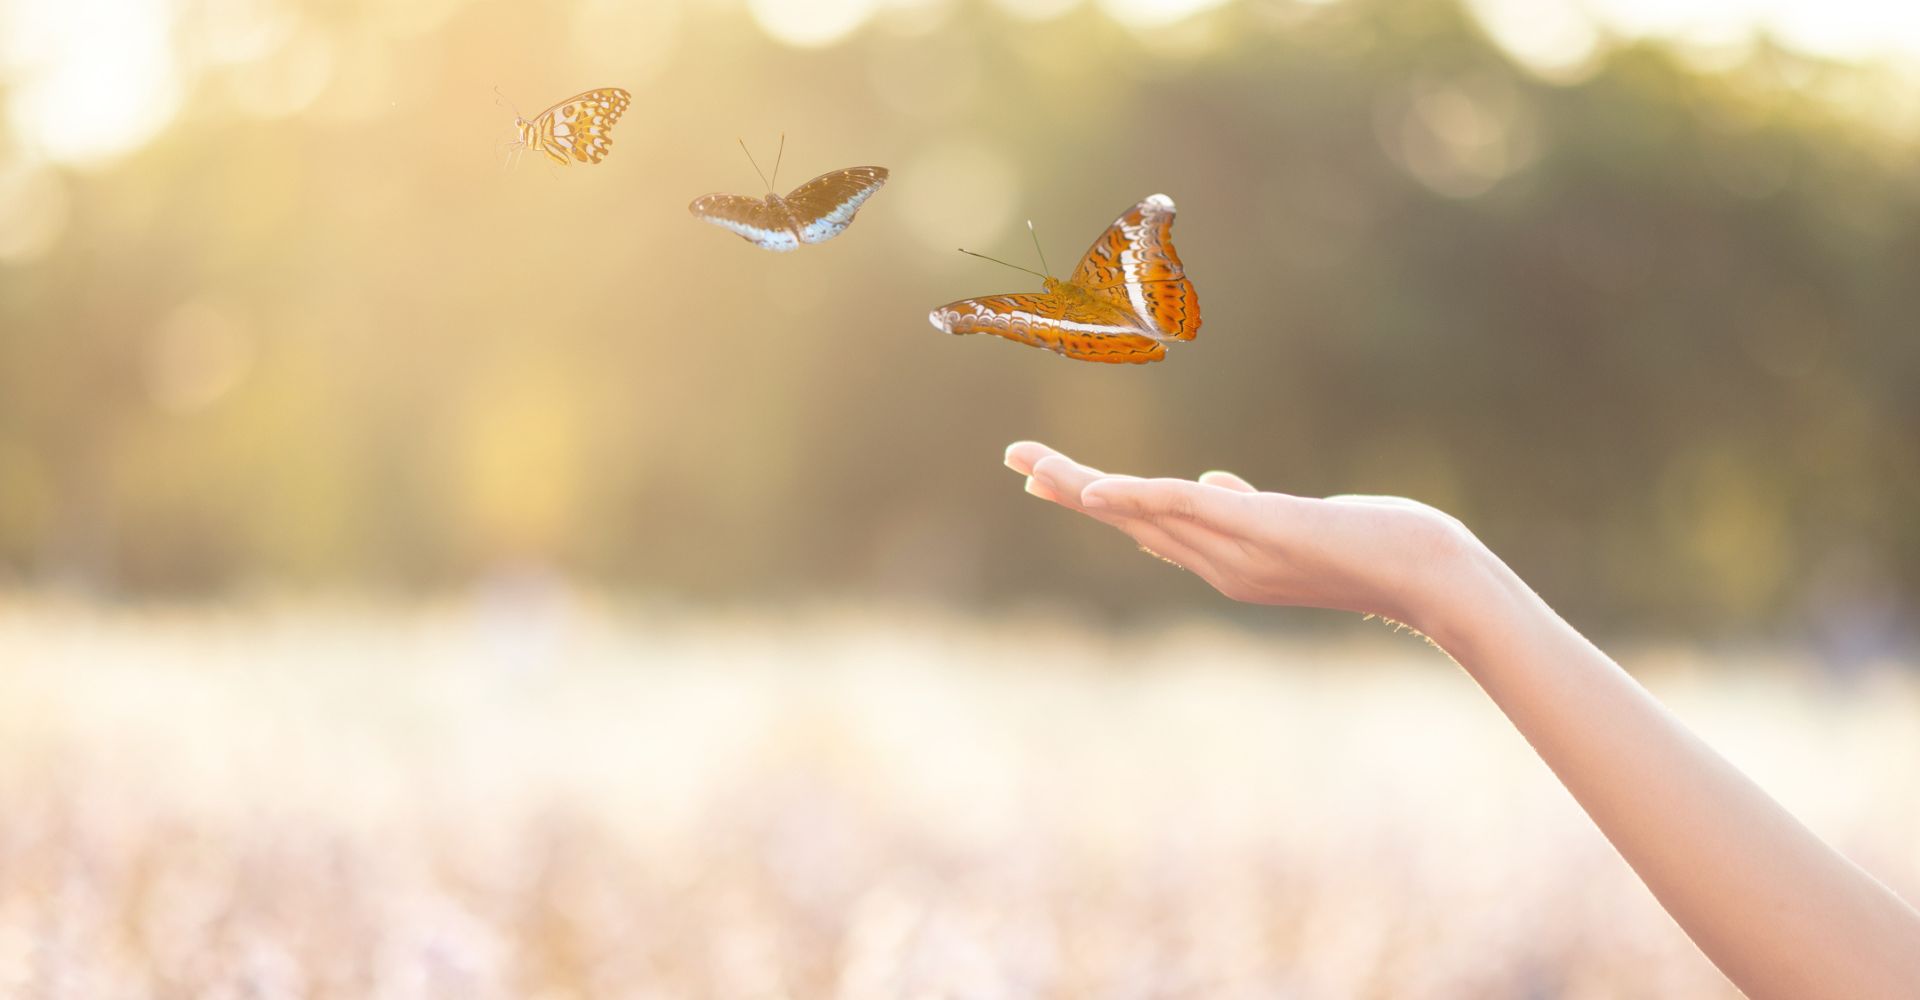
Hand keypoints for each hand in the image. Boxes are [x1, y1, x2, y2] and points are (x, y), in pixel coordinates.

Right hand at [1005, 440, 1493, 633]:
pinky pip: (1187, 512)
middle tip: (1015, 460)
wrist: (1435, 578)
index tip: (1052, 479)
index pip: (1147, 524)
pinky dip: (1138, 499)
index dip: (1096, 498)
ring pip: (1145, 512)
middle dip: (1069, 488)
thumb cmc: (1378, 549)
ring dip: (1085, 487)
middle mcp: (1221, 563)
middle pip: (1129, 520)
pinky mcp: (1263, 529)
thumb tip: (1217, 483)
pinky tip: (1099, 488)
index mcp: (1226, 560)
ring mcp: (1239, 551)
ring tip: (1035, 466)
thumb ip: (1252, 507)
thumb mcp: (1303, 523)